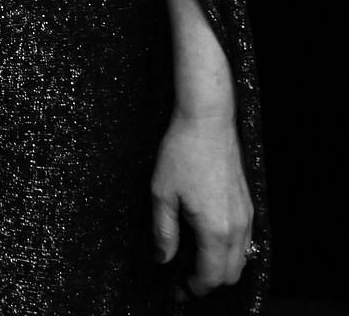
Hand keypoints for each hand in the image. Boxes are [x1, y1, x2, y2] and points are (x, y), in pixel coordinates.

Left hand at [151, 109, 252, 294]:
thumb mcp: (162, 194)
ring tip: (192, 260)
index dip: (193, 288)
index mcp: (216, 230)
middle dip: (208, 282)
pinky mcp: (248, 204)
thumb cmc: (181, 154)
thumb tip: (162, 258)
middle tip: (182, 279)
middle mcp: (238, 228)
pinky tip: (206, 240)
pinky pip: (244, 240)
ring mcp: (247, 216)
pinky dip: (229, 250)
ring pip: (241, 258)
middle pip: (231, 274)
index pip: (211, 277)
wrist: (208, 122)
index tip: (176, 289)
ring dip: (220, 266)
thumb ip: (164, 232)